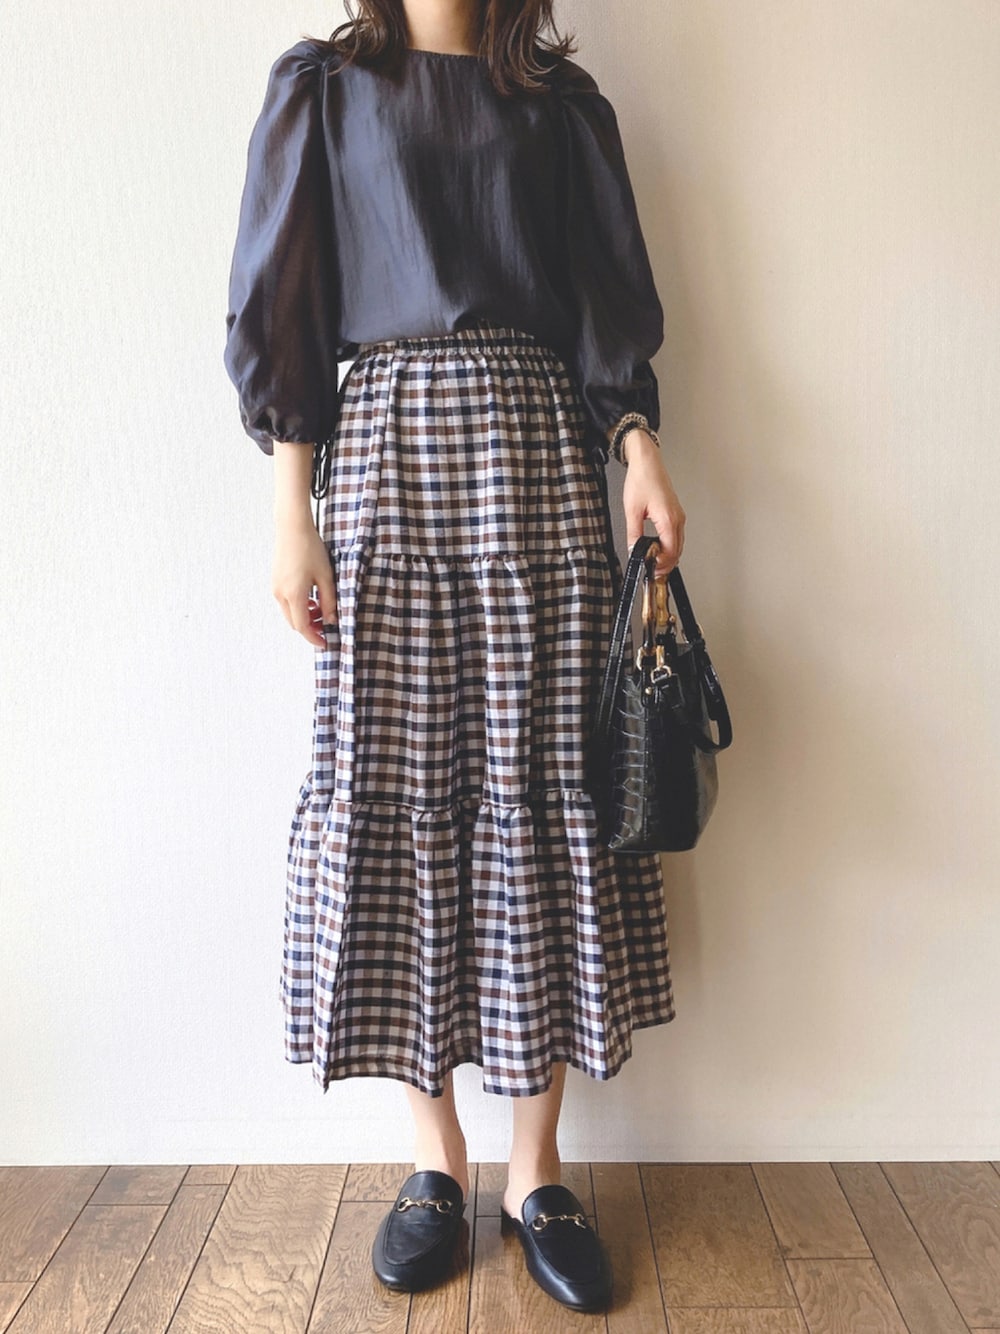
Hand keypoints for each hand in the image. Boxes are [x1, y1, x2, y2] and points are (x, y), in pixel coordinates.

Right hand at [271, 514, 336, 647]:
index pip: (303, 626)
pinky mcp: (275, 581)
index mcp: (294, 594)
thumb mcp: (326, 576)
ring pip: (289, 613)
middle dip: (309, 628)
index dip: (314, 637)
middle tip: (325, 626)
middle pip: (294, 623)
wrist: (292, 528)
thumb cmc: (310, 549)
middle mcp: (281, 594)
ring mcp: (275, 588)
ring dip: (304, 616)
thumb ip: (329, 601)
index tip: (324, 643)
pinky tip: (311, 597)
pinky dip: (298, 606)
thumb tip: (331, 619)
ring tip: (320, 608)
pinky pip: (286, 602)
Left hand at [621, 430, 685, 577]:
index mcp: (668, 519)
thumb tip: (633, 550)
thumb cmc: (642, 480)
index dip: (662, 564)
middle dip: (666, 564)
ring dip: (669, 556)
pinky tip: (658, 548)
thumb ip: (633, 534)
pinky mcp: (675, 513)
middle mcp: (677, 518)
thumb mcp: (632, 510)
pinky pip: (676, 535)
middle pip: (678, 550)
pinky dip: (670, 545)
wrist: (647, 462)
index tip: (651, 570)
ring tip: (654, 562)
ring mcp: (679, 515)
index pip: (670, 551)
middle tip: (652, 571)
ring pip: (678, 544)